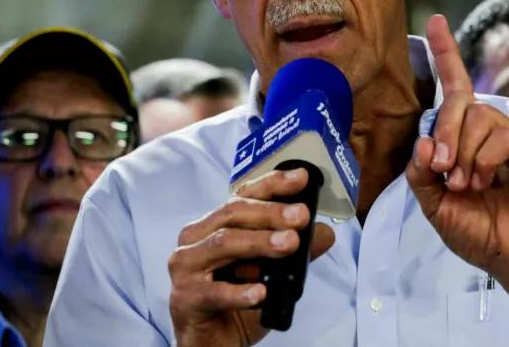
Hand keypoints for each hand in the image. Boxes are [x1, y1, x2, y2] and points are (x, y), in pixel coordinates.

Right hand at [168, 168, 335, 346]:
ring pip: (222, 244)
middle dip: (270, 213)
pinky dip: (239, 292)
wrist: (212, 345)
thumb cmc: (235, 304)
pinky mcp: (184, 299)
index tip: (301, 178)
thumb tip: (324, 233)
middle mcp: (195, 239)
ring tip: (289, 244)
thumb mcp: (272, 275)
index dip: (272, 184)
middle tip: (301, 216)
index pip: (243, 196)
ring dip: (259, 242)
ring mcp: (185, 268)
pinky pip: (213, 293)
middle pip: (232, 215)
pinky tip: (261, 293)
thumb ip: (295, 253)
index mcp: (214, 226)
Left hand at [405, 14, 508, 277]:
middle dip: (446, 133)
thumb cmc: (471, 226)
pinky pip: (504, 136)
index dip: (445, 52)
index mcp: (464, 134)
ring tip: (467, 184)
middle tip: (443, 169)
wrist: (502, 255)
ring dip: (465, 155)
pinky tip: (488, 181)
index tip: (434, 21)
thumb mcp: (431, 200)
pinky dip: (486, 160)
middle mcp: (490, 128)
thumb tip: (426, 140)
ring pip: (481, 118)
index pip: (455, 86)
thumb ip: (422, 170)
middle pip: (462, 103)